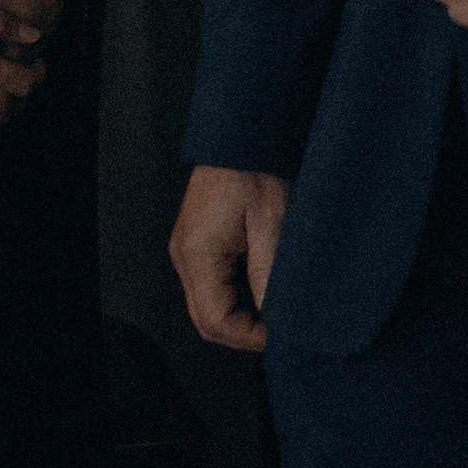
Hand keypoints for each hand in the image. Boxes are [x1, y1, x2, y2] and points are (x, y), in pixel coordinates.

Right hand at [171, 165, 290, 351]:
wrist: (242, 132)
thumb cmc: (256, 169)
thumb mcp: (272, 221)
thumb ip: (268, 272)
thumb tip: (273, 318)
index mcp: (198, 255)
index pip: (215, 321)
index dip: (249, 336)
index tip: (281, 333)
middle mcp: (185, 258)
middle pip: (206, 320)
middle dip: (243, 333)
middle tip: (280, 331)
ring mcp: (188, 251)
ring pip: (207, 305)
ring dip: (239, 316)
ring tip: (275, 313)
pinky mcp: (197, 244)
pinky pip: (211, 286)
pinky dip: (235, 298)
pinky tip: (262, 291)